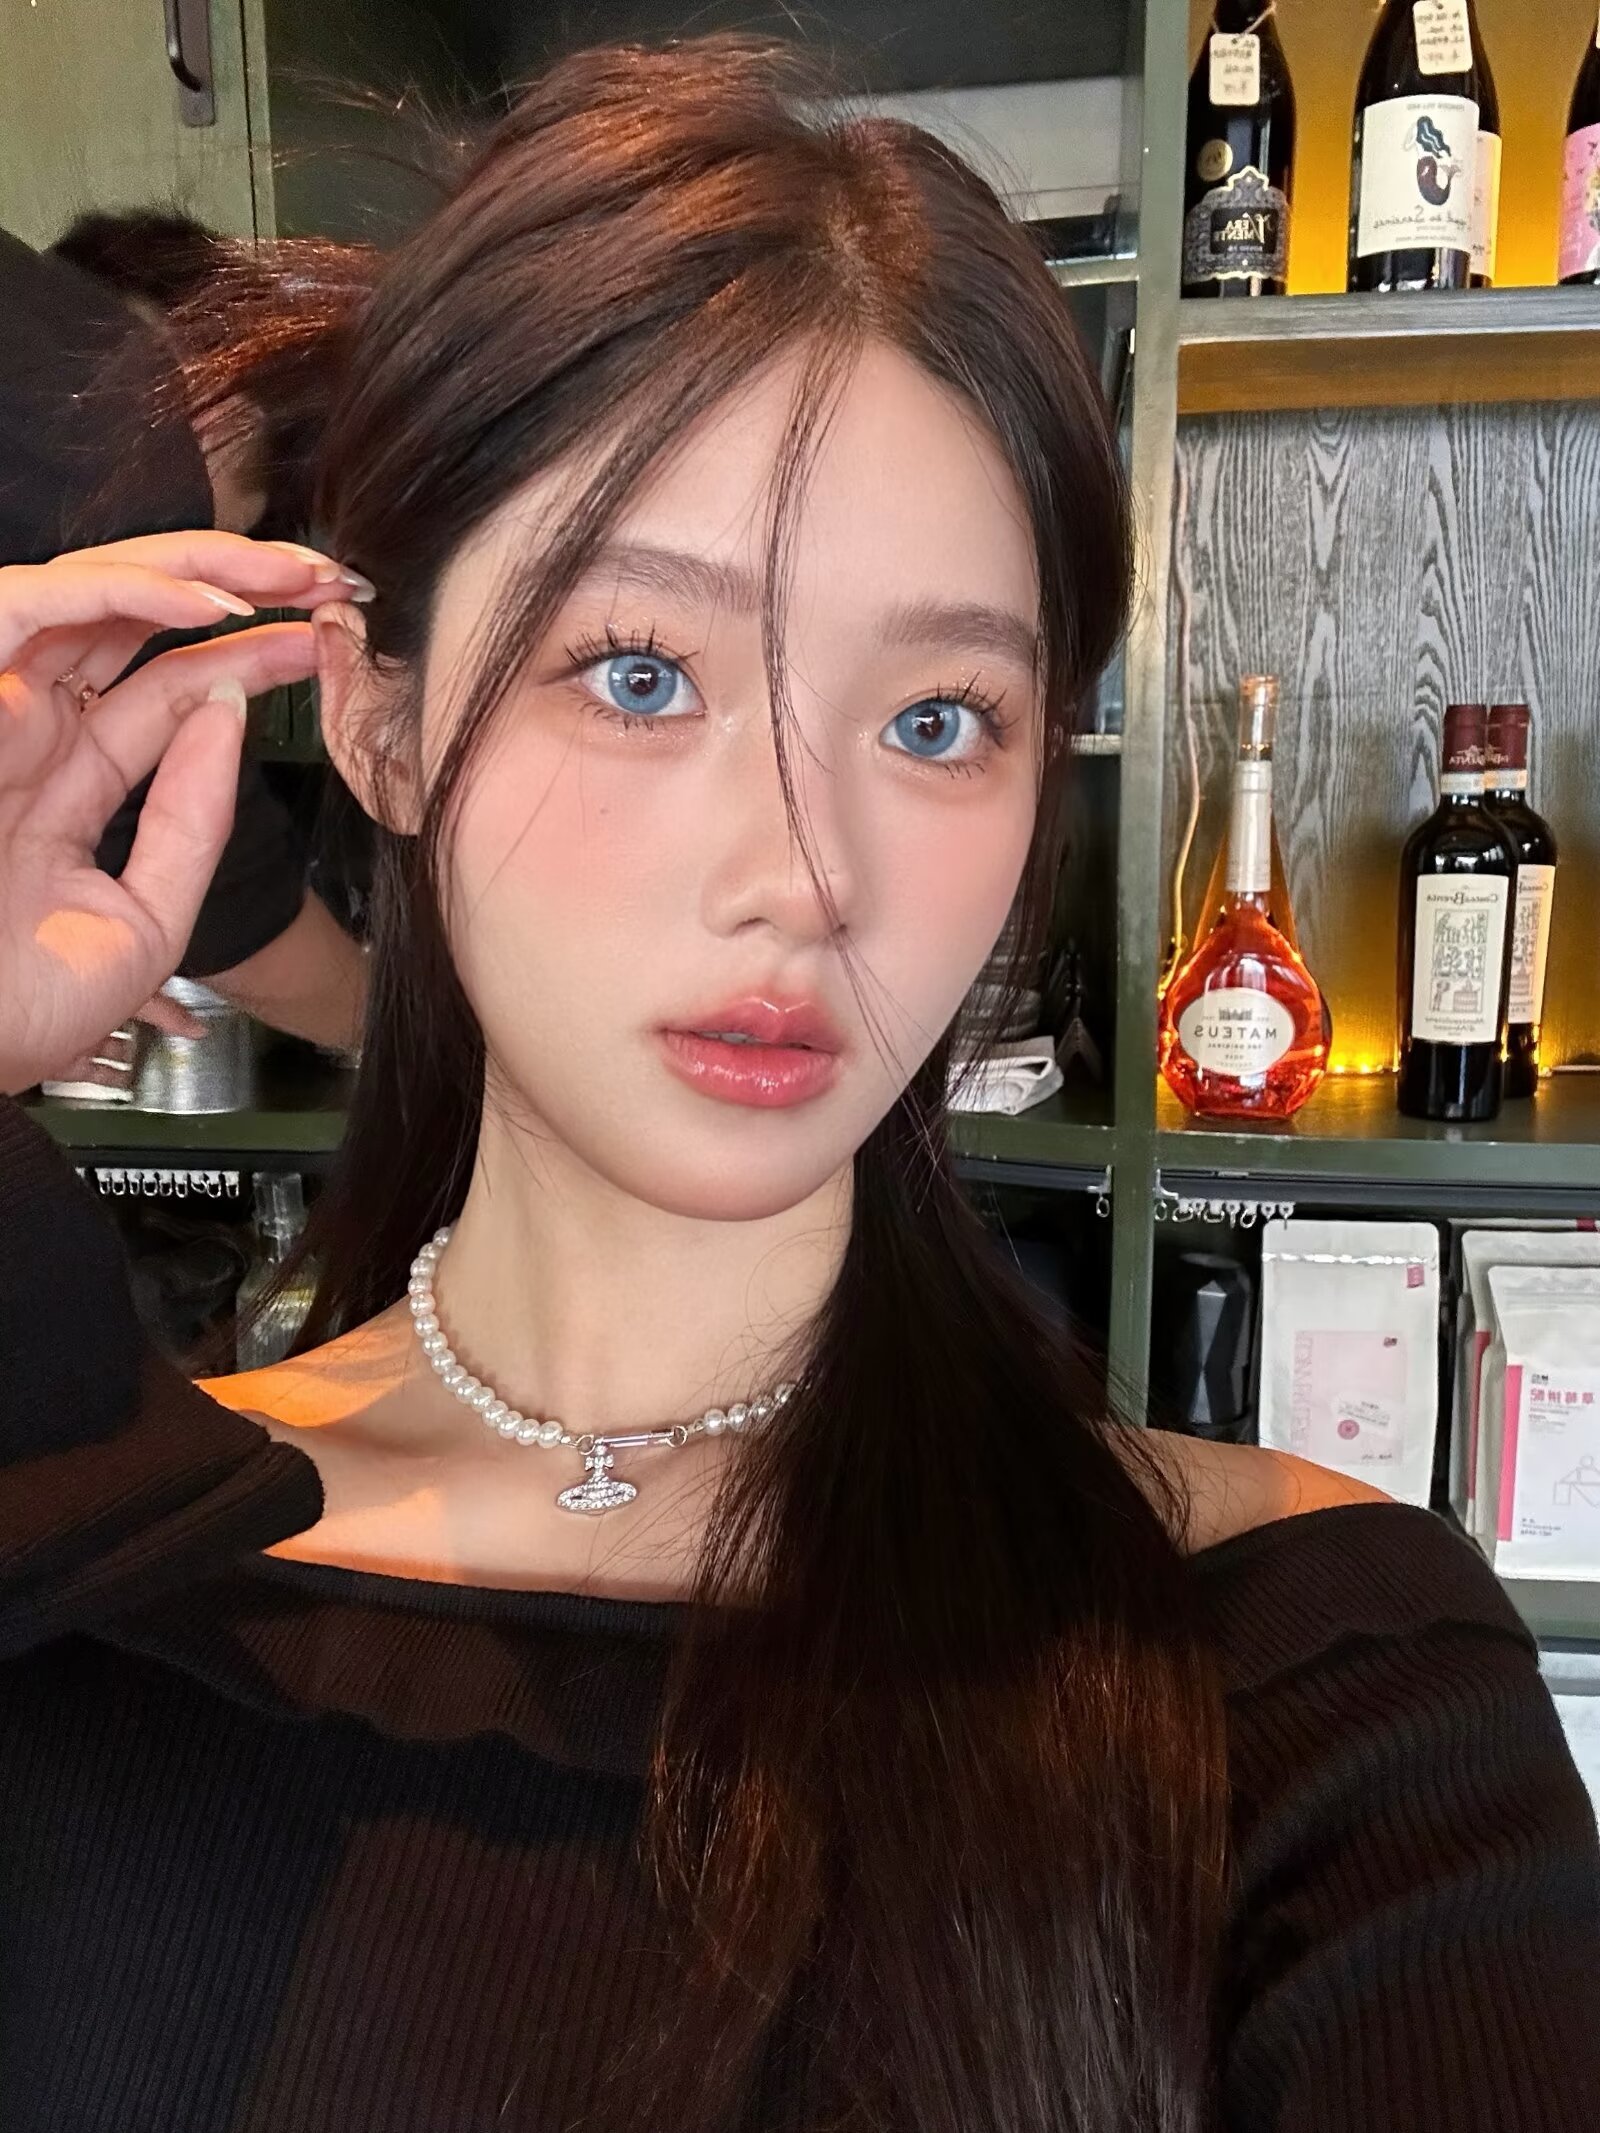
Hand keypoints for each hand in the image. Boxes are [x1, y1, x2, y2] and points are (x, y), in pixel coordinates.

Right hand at [0, 531, 370, 1094]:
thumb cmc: (29, 1004)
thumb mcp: (149, 913)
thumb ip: (193, 818)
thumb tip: (230, 717)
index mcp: (64, 781)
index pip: (166, 692)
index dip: (247, 661)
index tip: (325, 647)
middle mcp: (27, 728)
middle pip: (136, 624)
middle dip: (234, 590)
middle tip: (327, 584)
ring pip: (95, 590)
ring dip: (199, 570)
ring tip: (289, 576)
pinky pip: (39, 605)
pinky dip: (129, 594)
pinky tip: (211, 609)